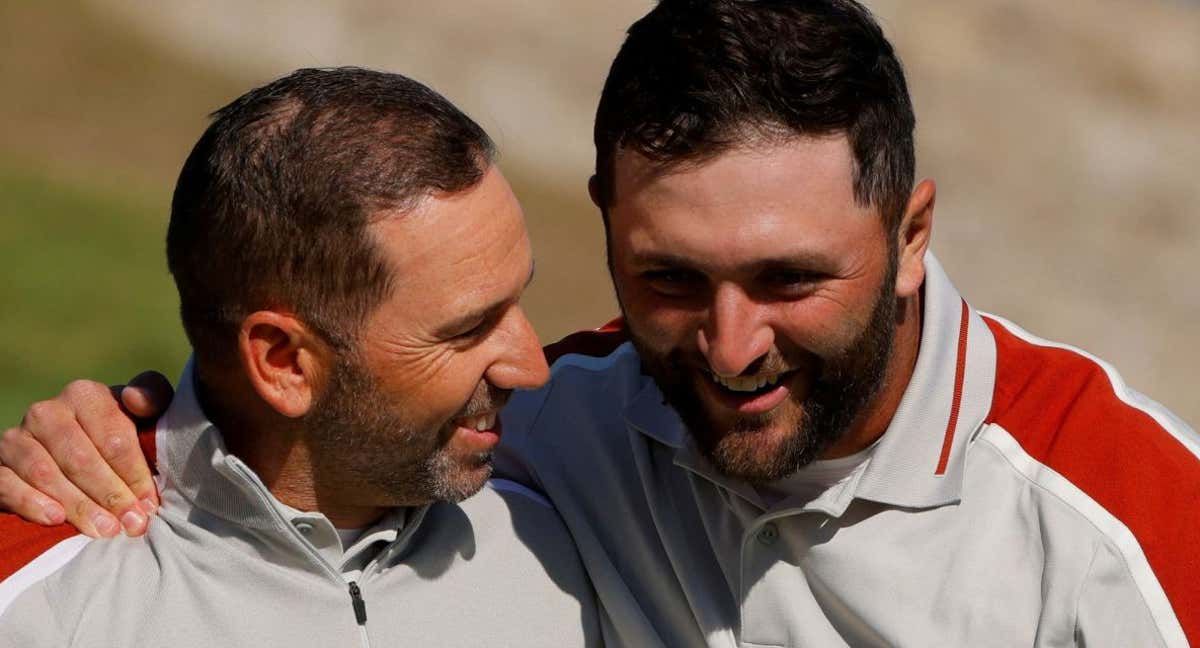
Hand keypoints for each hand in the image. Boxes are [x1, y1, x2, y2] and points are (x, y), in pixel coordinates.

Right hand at [0, 371, 173, 537]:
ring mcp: (18, 438)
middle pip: (81, 459)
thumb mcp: (144, 413)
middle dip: (111, 495)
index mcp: (85, 395)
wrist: (79, 452)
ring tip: (105, 530)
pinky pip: (8, 485)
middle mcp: (47, 412)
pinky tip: (56, 519)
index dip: (135, 473)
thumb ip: (154, 396)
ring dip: (79, 505)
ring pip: (46, 474)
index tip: (150, 502)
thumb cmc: (120, 434)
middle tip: (132, 524)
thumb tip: (134, 398)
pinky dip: (32, 503)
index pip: (113, 438)